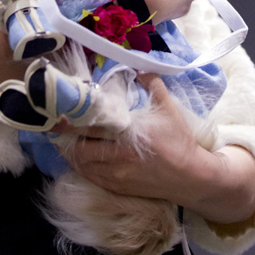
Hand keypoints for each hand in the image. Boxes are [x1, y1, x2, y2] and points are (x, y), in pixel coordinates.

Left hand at [59, 73, 254, 223]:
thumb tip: (138, 66)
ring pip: (81, 165)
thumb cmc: (178, 140)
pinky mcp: (117, 188)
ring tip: (67, 138)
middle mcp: (118, 158)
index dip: (73, 121)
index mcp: (128, 136)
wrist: (192, 176)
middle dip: (69, 137)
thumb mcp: (168, 107)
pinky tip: (80, 155)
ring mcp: (116, 176)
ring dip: (72, 152)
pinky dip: (81, 166)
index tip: (63, 112)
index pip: (91, 128)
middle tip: (63, 125)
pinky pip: (90, 177)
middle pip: (80, 149)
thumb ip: (152, 82)